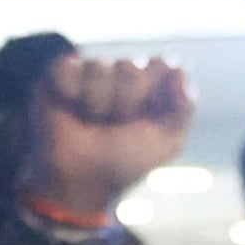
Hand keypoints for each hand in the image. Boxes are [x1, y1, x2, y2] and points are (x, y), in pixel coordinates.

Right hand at [24, 52, 197, 215]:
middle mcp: (123, 73)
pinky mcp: (60, 74)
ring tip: (90, 123)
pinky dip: (70, 93)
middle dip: (125, 102)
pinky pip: (70, 67)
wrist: (80, 180)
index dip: (154, 94)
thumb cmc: (124, 163)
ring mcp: (92, 72)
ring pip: (99, 66)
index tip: (146, 119)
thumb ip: (184, 107)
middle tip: (115, 126)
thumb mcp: (167, 142)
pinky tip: (70, 110)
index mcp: (153, 86)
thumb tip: (179, 69)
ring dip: (96, 103)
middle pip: (131, 65)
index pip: (163, 65)